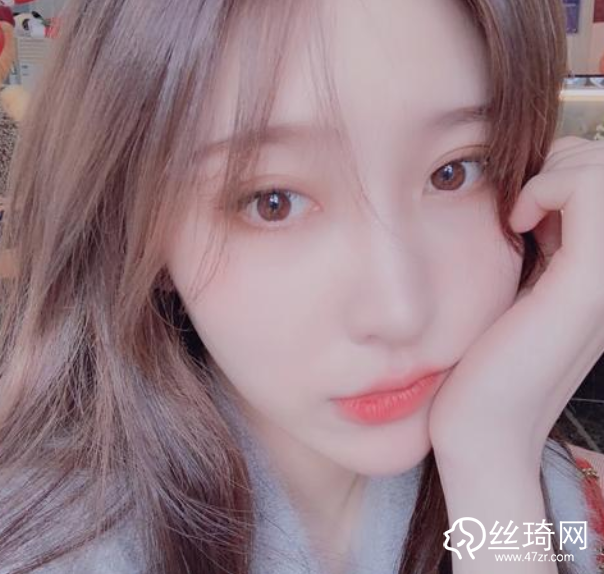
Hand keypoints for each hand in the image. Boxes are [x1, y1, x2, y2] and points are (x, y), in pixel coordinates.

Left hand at [428, 136, 603, 472]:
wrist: (480, 425)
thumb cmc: (486, 357)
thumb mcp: (523, 286)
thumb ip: (543, 242)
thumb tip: (532, 194)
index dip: (567, 171)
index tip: (524, 204)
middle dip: (563, 165)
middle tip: (523, 205)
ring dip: (557, 173)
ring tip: (521, 213)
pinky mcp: (590, 284)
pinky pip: (590, 191)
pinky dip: (549, 187)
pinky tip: (518, 220)